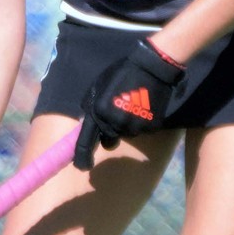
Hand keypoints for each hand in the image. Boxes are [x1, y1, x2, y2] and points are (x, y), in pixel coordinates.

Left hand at [74, 37, 184, 170]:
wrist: (151, 67)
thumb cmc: (120, 74)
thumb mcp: (97, 87)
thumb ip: (90, 107)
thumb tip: (85, 124)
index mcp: (98, 113)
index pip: (86, 142)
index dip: (82, 158)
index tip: (83, 167)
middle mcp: (115, 123)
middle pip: (109, 140)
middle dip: (109, 133)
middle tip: (117, 115)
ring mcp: (134, 125)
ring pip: (127, 135)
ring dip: (126, 125)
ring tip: (132, 105)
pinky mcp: (151, 126)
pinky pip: (143, 130)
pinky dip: (142, 122)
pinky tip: (144, 106)